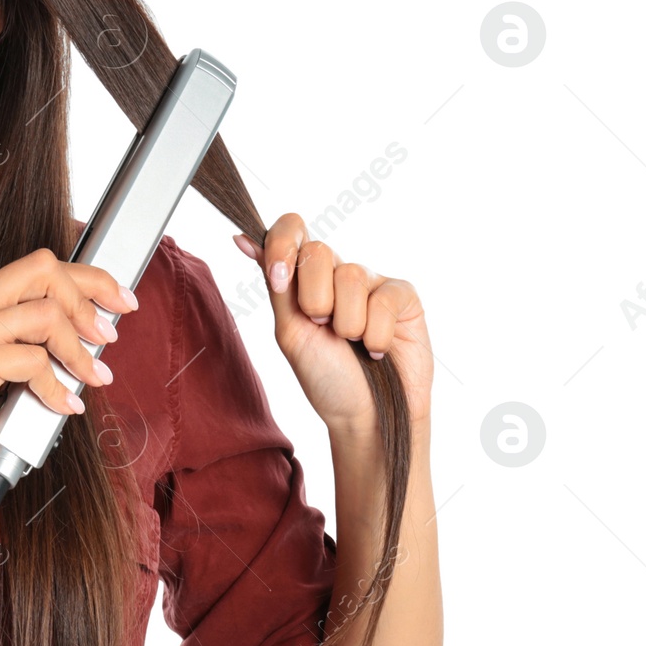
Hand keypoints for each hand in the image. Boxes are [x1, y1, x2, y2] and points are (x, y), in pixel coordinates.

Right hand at [0, 246, 139, 500]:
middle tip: (109, 336)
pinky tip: (63, 405)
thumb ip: (35, 334)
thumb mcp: (3, 361)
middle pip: (44, 271)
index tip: (119, 301)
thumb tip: (94, 323)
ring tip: (91, 378)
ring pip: (47, 316)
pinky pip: (35, 362)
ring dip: (79, 352)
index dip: (90, 280)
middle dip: (88, 300)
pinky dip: (58, 388)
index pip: (40, 266)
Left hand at [233, 214, 431, 436]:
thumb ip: (277, 285)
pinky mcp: (403, 295)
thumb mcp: (290, 331)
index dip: (282, 243)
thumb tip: (242, 238)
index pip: (291, 229)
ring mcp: (371, 281)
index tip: (279, 279)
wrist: (364, 416)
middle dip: (313, 300)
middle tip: (323, 329)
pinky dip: (376, 335)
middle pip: (317, 251)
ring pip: (350, 275)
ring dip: (346, 324)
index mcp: (304, 277)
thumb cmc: (325, 377)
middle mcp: (337, 273)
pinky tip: (379, 350)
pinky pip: (383, 299)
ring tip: (353, 344)